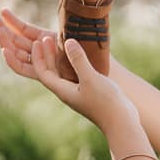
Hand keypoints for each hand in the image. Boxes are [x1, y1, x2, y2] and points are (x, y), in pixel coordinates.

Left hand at [0, 5, 137, 132]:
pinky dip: (72, 62)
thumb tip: (67, 41)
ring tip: (60, 42)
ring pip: (63, 72)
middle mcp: (67, 91)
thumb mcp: (90, 78)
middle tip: (45, 37)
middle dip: (45, 55)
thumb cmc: (105, 102)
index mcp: (63, 90)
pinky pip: (75, 74)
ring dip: (58, 58)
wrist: (121, 123)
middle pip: (50, 72)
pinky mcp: (89, 91)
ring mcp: (78, 92)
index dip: (38, 57)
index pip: (43, 72)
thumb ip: (78, 60)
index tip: (37, 41)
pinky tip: (80, 54)